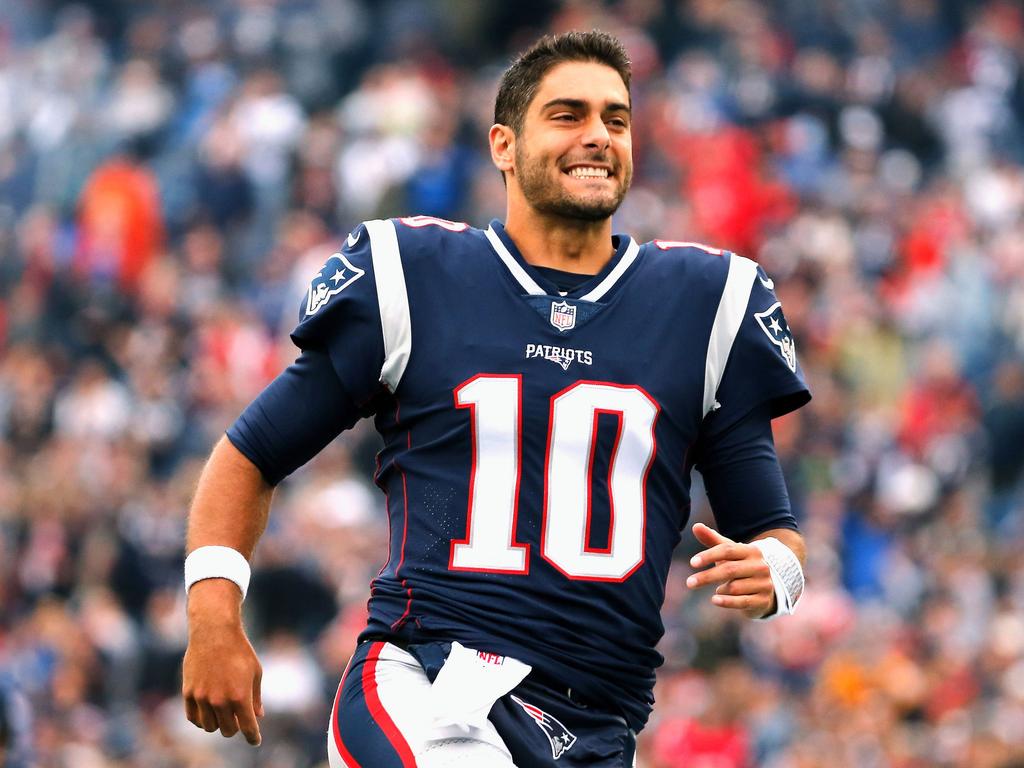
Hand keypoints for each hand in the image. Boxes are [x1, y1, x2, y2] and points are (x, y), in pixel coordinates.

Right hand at [182, 581, 263, 744]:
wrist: (215, 632)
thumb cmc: (240, 651)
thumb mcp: (255, 672)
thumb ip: (256, 697)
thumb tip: (257, 717)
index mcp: (240, 696)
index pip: (247, 727)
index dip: (253, 737)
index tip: (255, 741)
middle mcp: (220, 701)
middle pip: (228, 731)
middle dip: (235, 727)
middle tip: (238, 719)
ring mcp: (202, 698)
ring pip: (209, 727)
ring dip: (218, 723)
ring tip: (223, 713)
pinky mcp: (188, 693)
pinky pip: (193, 718)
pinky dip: (202, 719)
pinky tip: (208, 712)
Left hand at [685, 523, 774, 618]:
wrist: (766, 587)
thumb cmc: (741, 565)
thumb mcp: (729, 552)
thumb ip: (712, 540)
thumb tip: (695, 526)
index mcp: (751, 551)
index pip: (728, 550)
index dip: (709, 555)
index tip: (692, 563)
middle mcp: (760, 566)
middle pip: (729, 569)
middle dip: (707, 576)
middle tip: (689, 583)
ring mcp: (764, 583)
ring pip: (735, 587)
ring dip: (721, 589)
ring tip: (718, 589)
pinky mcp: (764, 600)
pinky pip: (742, 602)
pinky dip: (727, 602)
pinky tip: (715, 600)